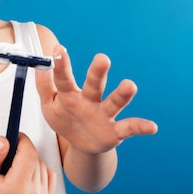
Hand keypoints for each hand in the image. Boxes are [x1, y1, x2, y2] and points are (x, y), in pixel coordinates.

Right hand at [0, 133, 55, 193]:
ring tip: (11, 173)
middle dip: (22, 152)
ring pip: (42, 165)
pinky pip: (49, 174)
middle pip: (36, 158)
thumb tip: (5, 140)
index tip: (13, 136)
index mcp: (17, 190)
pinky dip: (37, 171)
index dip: (22, 140)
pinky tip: (22, 178)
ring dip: (28, 162)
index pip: (29, 154)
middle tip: (5, 160)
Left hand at [35, 46, 157, 154]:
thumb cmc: (65, 118)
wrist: (80, 144)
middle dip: (98, 72)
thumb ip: (44, 86)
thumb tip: (40, 65)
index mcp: (70, 94)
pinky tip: (152, 126)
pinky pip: (130, 127)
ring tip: (130, 85)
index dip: (61, 65)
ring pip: (114, 102)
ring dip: (122, 94)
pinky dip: (141, 126)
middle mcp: (90, 100)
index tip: (58, 49)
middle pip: (94, 84)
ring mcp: (104, 114)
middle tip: (102, 58)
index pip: (64, 78)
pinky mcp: (115, 131)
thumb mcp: (49, 105)